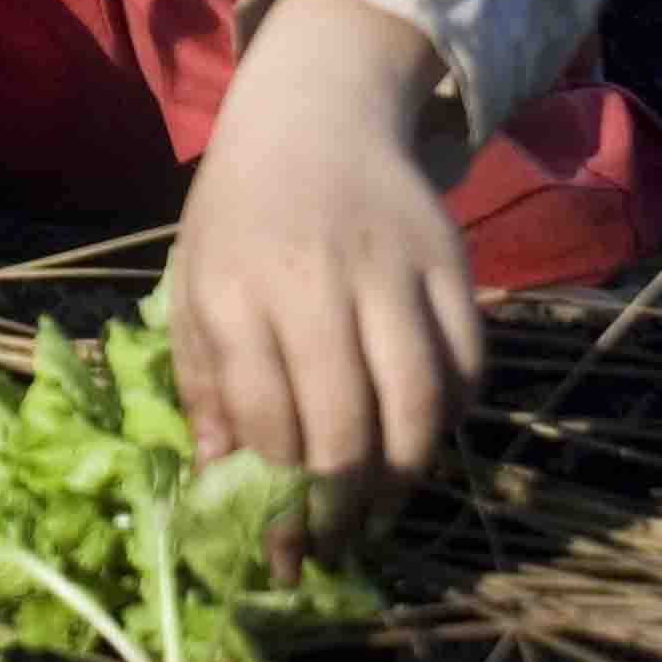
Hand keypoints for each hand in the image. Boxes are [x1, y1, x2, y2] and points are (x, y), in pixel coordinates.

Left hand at [163, 0, 481, 579]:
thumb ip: (204, 381)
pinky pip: (467, 365)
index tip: (281, 547)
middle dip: (341, 507)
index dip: (276, 498)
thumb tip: (224, 479)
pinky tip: (421, 441)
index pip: (267, 419)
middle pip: (346, 425)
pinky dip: (451, 418)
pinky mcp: (451, 262)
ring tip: (381, 512)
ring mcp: (391, 269)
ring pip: (418, 405)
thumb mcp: (195, 285)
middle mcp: (314, 279)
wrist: (314, 115)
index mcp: (235, 287)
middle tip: (335, 546)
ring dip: (404, 479)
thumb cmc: (240, 214)